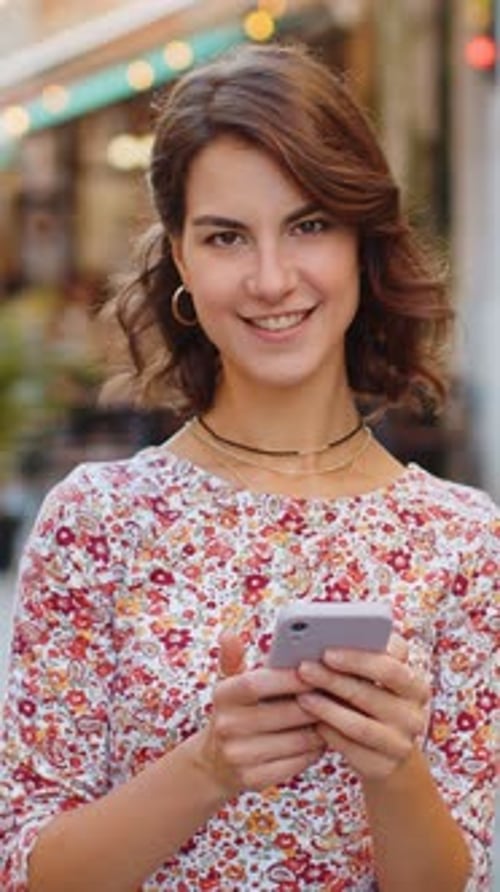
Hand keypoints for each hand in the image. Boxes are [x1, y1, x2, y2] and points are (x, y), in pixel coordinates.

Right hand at [194, 632, 323, 796]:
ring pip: (296, 740)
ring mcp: (239, 756)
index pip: (258, 682)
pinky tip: (323, 738)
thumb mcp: (229, 683)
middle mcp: (227, 726)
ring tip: (338, 715)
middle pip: (284, 713)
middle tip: (340, 693)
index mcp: (223, 695)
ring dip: (322, 728)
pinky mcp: (253, 780)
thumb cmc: (234, 712)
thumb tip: (228, 633)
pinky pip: (297, 763)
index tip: (317, 669)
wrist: (213, 764)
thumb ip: (233, 658)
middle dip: (316, 703)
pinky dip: (314, 750)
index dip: (290, 678)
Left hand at [295, 634, 430, 781]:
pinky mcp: (385, 766)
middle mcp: (413, 713)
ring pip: (359, 724)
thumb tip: (321, 641)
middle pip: (371, 692)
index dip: (358, 658)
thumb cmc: (371, 703)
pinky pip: (351, 748)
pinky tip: (312, 722)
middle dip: (334, 679)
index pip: (391, 665)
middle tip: (304, 668)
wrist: (387, 754)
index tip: (327, 650)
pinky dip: (329, 733)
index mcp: (414, 683)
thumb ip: (361, 660)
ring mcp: (402, 742)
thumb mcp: (374, 680)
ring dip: (326, 708)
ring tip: (301, 696)